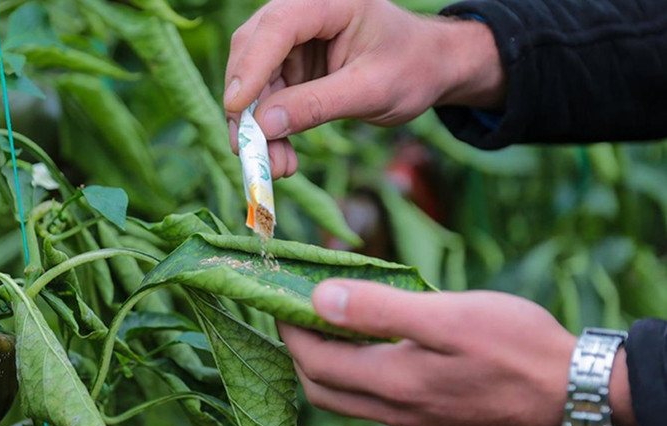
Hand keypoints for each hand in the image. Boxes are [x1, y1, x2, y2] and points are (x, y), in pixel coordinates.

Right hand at [224, 0, 504, 178]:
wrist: (431, 69)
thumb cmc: (413, 68)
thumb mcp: (372, 90)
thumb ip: (319, 104)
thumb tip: (265, 126)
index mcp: (331, 2)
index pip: (279, 25)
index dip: (252, 66)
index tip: (237, 108)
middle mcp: (305, 14)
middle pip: (254, 51)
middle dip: (248, 105)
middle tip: (250, 152)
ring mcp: (295, 41)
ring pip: (255, 80)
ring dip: (258, 126)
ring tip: (277, 167)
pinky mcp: (292, 66)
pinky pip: (267, 98)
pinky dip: (270, 129)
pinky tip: (283, 157)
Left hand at [278, 279, 634, 425]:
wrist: (570, 390)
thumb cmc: (514, 345)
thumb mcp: (447, 316)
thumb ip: (379, 309)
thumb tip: (319, 299)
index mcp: (394, 382)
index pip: (315, 361)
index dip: (290, 329)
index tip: (281, 296)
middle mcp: (395, 408)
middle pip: (321, 386)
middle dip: (299, 348)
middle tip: (297, 308)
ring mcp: (412, 416)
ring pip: (344, 395)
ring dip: (324, 360)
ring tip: (328, 320)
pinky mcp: (429, 415)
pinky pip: (372, 397)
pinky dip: (354, 369)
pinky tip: (370, 340)